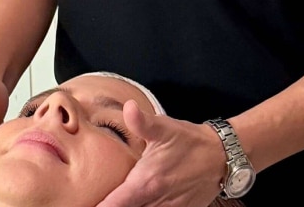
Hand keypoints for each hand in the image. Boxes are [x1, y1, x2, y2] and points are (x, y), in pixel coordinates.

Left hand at [94, 101, 225, 206]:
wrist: (221, 157)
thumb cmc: (189, 141)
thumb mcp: (165, 128)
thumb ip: (142, 122)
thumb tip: (128, 107)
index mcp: (145, 183)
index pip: (112, 206)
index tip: (82, 203)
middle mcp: (154, 203)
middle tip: (92, 201)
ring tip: (114, 202)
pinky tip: (138, 205)